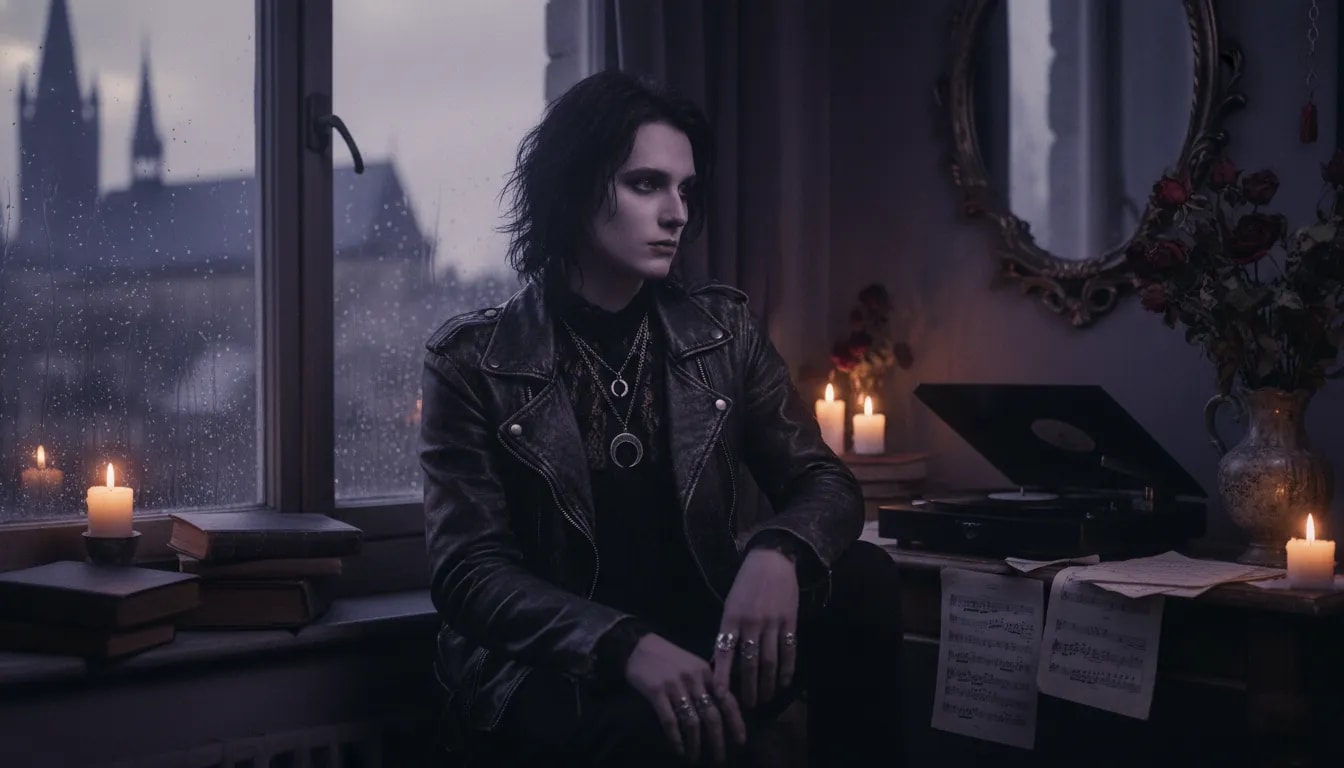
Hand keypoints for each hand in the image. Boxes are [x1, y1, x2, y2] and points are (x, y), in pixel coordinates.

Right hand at [624, 633, 746, 763]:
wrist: (638, 646)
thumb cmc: (668, 657)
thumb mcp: (693, 664)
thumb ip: (707, 683)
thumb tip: (724, 707)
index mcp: (705, 672)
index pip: (727, 700)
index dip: (736, 722)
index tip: (740, 741)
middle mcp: (693, 678)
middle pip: (711, 715)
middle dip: (717, 740)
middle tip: (719, 758)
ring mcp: (674, 685)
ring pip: (691, 721)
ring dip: (695, 744)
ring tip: (695, 758)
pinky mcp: (656, 692)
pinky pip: (670, 721)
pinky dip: (676, 738)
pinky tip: (679, 749)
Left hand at [712, 546, 799, 709]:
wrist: (771, 560)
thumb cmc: (745, 585)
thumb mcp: (730, 605)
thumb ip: (727, 633)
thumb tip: (718, 662)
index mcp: (730, 618)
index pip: (724, 653)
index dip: (722, 677)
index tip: (720, 697)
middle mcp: (750, 622)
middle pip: (749, 663)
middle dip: (748, 688)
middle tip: (748, 705)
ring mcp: (772, 622)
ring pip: (769, 660)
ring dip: (768, 683)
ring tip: (766, 698)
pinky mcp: (790, 620)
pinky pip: (789, 650)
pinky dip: (787, 669)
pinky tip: (785, 682)